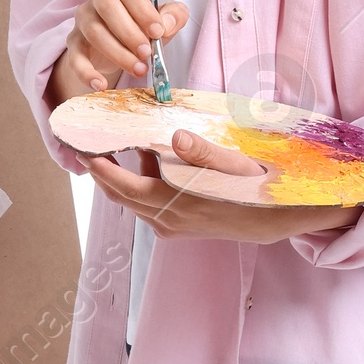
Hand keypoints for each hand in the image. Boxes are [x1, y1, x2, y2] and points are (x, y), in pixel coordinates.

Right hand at [46, 0, 187, 111]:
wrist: (116, 49)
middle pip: (107, 6)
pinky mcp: (74, 42)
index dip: (143, 8)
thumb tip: (167, 24)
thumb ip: (174, 16)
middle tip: (147, 53)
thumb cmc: (141, 28)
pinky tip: (101, 85)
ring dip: (118, 53)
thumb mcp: (163, 21)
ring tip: (139, 69)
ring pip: (94, 32)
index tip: (157, 31)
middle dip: (129, 33)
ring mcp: (83, 18)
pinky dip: (87, 73)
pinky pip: (75, 57)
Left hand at [86, 126, 363, 243]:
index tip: (83, 147)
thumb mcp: (236, 166)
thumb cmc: (260, 188)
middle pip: (122, 196)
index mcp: (178, 205)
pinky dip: (141, 183)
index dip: (101, 169)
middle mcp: (170, 221)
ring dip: (121, 177)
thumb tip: (173, 137)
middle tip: (87, 144)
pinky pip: (150, 204)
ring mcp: (174, 226)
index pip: (125, 188)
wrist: (281, 220)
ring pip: (135, 201)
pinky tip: (150, 161)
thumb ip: (203, 152)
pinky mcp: (180, 226)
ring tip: (113, 147)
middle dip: (102, 172)